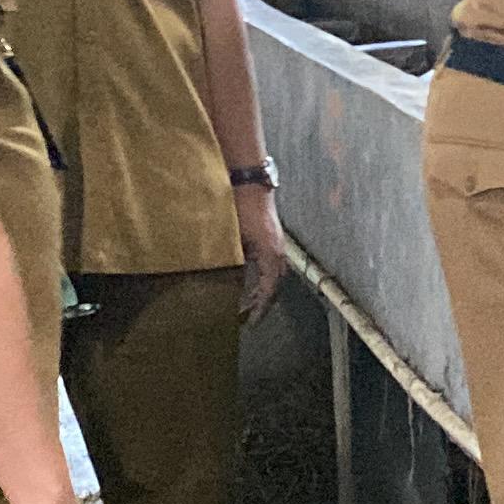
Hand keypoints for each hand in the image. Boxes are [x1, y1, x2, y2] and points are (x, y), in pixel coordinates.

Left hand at [234, 184, 285, 322]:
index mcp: (271, 254)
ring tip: (248, 303)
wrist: (250, 180)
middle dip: (263, 303)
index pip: (269, 290)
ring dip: (264, 290)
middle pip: (275, 286)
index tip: (250, 322)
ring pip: (275, 275)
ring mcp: (277, 244)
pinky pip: (271, 265)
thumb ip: (233, 262)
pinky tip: (249, 280)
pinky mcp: (272, 238)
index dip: (260, 308)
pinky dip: (262, 277)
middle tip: (248, 317)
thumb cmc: (239, 206)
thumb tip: (225, 284)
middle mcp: (278, 252)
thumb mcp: (233, 237)